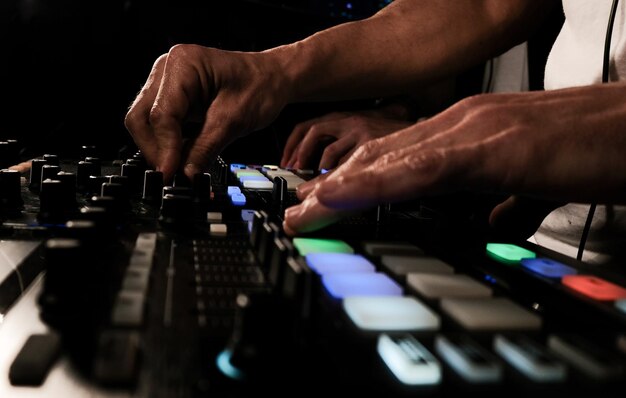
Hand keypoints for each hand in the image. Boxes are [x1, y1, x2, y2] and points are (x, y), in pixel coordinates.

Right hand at [124, 44, 289, 181]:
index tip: (170, 174)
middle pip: (141, 118)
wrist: (273, 78)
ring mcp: (166, 82)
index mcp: (183, 64)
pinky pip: (159, 124)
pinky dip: (168, 143)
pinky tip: (183, 157)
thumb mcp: (234, 121)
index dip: (164, 149)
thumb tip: (184, 176)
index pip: (161, 114)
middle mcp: (167, 68)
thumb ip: (204, 149)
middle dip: (156, 150)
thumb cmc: (261, 87)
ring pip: (145, 123)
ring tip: (181, 169)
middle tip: (172, 176)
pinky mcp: (171, 96)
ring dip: (160, 149)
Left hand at [280, 109, 411, 169]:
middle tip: (294, 171)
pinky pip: (346, 158)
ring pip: (327, 147)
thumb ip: (339, 149)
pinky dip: (335, 171)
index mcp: (343, 118)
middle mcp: (349, 120)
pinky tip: (333, 182)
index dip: (293, 145)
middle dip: (299, 154)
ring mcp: (360, 129)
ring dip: (316, 167)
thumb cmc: (389, 136)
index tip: (286, 162)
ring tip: (314, 181)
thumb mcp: (360, 135)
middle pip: (312, 131)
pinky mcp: (371, 140)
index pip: (307, 126)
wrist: (418, 129)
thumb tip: (316, 173)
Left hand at [283, 84, 625, 234]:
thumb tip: (494, 223)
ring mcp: (472, 131)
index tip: (326, 207)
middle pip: (381, 157)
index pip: (398, 158)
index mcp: (468, 132)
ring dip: (342, 188)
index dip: (357, 182)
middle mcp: (460, 124)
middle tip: (300, 213)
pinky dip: (378, 185)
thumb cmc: (593, 148)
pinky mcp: (492, 148)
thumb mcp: (535, 180)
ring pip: (390, 159)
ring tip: (306, 213)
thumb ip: (508, 200)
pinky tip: (345, 197)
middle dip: (336, 187)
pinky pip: (422, 168)